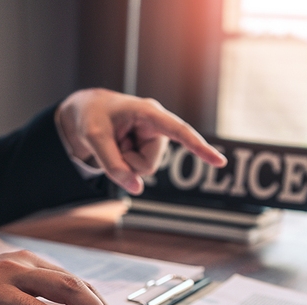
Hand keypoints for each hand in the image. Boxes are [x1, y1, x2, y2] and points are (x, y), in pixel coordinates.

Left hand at [55, 88, 226, 194]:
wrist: (86, 112)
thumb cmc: (91, 117)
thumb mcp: (93, 138)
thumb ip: (112, 165)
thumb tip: (136, 190)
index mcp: (149, 112)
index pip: (179, 131)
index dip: (199, 147)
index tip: (220, 162)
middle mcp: (157, 126)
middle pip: (149, 165)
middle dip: (128, 164)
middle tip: (112, 144)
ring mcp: (154, 139)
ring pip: (145, 170)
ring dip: (125, 163)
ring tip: (116, 142)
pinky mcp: (150, 148)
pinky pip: (140, 170)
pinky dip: (125, 164)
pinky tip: (120, 146)